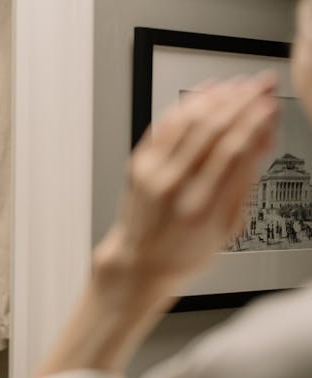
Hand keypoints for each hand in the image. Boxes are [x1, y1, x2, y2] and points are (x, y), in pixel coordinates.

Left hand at [96, 74, 279, 294]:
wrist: (140, 262)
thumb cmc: (184, 251)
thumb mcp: (228, 228)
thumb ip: (244, 183)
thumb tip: (260, 141)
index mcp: (202, 206)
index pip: (234, 149)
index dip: (256, 121)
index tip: (271, 105)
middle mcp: (174, 186)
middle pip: (213, 128)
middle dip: (243, 100)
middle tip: (262, 85)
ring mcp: (152, 173)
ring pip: (188, 120)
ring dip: (217, 96)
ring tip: (239, 84)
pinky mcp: (138, 164)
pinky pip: (164, 125)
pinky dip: (187, 104)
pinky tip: (205, 92)